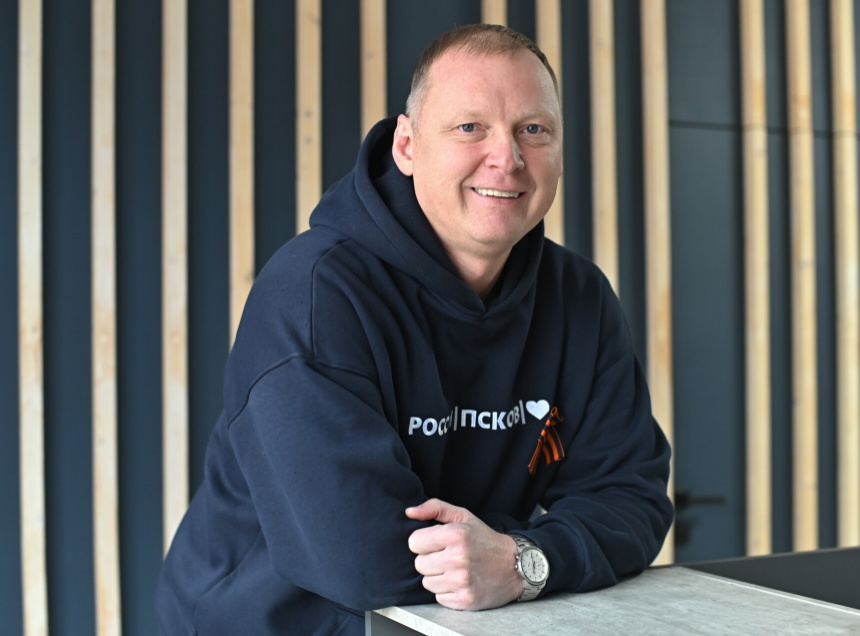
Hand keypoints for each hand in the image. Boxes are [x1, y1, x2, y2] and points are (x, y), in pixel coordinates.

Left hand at [405, 498, 522, 609]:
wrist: (515, 566)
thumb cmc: (484, 539)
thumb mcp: (463, 516)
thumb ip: (434, 508)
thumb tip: (408, 512)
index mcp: (455, 534)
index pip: (414, 542)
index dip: (423, 542)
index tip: (435, 543)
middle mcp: (458, 558)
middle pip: (419, 564)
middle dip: (430, 560)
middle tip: (448, 556)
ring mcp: (462, 581)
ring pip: (427, 582)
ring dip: (438, 577)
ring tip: (455, 570)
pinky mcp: (465, 599)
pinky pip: (439, 597)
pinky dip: (447, 591)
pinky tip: (461, 582)